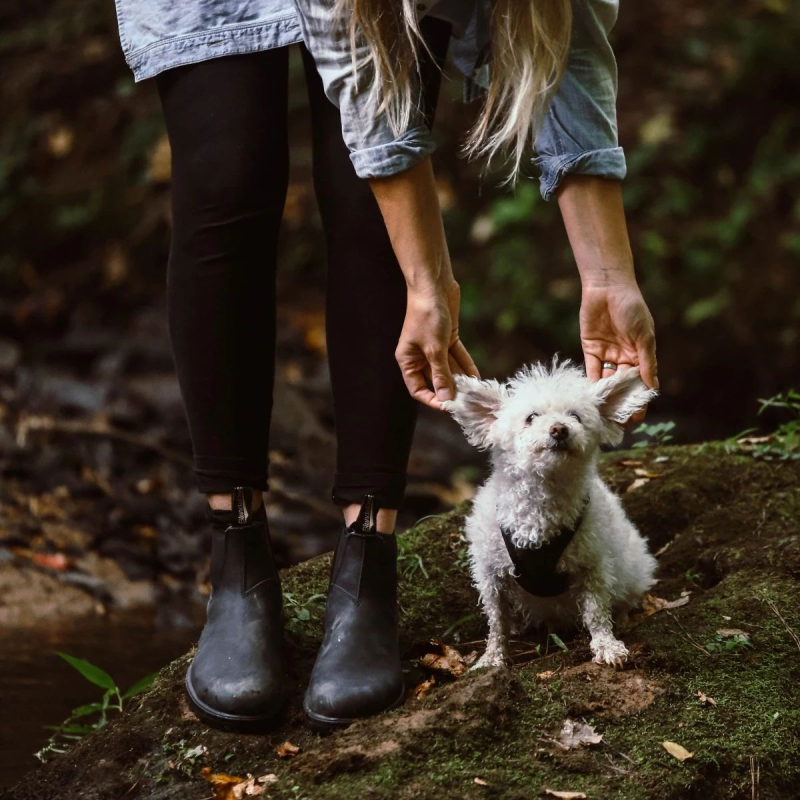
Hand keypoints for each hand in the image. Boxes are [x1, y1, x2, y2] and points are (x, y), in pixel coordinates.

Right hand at [395, 280, 479, 409]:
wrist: (433, 285)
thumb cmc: (427, 315)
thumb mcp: (435, 349)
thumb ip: (441, 374)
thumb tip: (446, 398)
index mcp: (407, 360)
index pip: (418, 389)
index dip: (432, 399)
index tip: (448, 407)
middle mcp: (419, 355)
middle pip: (434, 380)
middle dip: (449, 390)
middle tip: (466, 401)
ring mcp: (434, 347)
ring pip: (448, 369)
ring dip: (460, 379)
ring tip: (474, 391)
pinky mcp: (447, 337)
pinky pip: (456, 357)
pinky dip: (465, 366)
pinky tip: (476, 377)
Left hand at [580, 282, 657, 421]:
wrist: (608, 287)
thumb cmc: (632, 308)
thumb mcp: (644, 336)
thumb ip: (646, 362)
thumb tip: (652, 386)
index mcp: (641, 353)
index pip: (641, 381)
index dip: (639, 399)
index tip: (637, 417)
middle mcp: (624, 356)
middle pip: (623, 384)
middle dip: (621, 402)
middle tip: (618, 422)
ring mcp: (607, 353)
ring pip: (606, 380)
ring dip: (605, 396)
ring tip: (604, 415)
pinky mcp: (591, 348)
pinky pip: (591, 370)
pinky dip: (591, 383)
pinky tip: (592, 397)